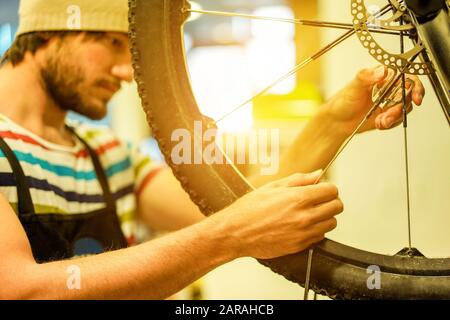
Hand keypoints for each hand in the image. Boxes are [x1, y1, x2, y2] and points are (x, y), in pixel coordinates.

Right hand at [213, 171, 342, 259]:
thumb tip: (317, 174)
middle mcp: (305, 216)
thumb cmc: (249, 210)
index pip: (332, 190)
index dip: (328, 188)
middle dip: (330, 201)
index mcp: (299, 198)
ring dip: (325, 217)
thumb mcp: (272, 187)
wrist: (236, 232)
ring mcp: (304, 233)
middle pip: (337, 207)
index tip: (322, 189)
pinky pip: (320, 237)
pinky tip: (302, 225)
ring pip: (332, 223)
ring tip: (310, 213)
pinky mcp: (300, 246)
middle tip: (319, 200)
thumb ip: (299, 180)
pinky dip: (316, 230)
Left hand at [324, 65, 424, 134]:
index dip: (414, 85)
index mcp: (381, 75)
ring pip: (405, 107)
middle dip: (400, 107)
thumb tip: (380, 71)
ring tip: (380, 121)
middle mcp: (388, 86)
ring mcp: (389, 100)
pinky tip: (379, 123)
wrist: (337, 122)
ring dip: (394, 116)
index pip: (405, 75)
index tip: (415, 97)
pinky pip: (399, 118)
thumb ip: (365, 77)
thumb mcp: (353, 88)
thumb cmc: (341, 102)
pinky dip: (390, 123)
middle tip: (389, 114)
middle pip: (408, 93)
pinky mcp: (389, 113)